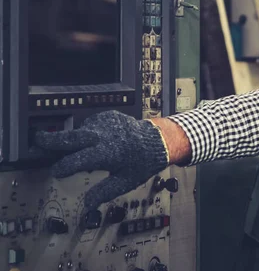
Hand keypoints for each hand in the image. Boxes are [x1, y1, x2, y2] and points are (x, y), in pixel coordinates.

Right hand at [35, 110, 168, 209]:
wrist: (157, 140)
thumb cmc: (141, 163)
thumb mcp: (125, 181)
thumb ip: (103, 192)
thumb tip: (86, 206)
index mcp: (107, 153)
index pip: (77, 160)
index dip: (63, 167)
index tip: (55, 172)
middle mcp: (103, 136)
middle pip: (71, 137)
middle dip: (51, 140)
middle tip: (36, 140)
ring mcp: (104, 123)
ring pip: (80, 132)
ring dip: (75, 141)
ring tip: (85, 151)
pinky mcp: (106, 116)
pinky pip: (90, 126)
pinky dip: (89, 134)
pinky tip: (97, 141)